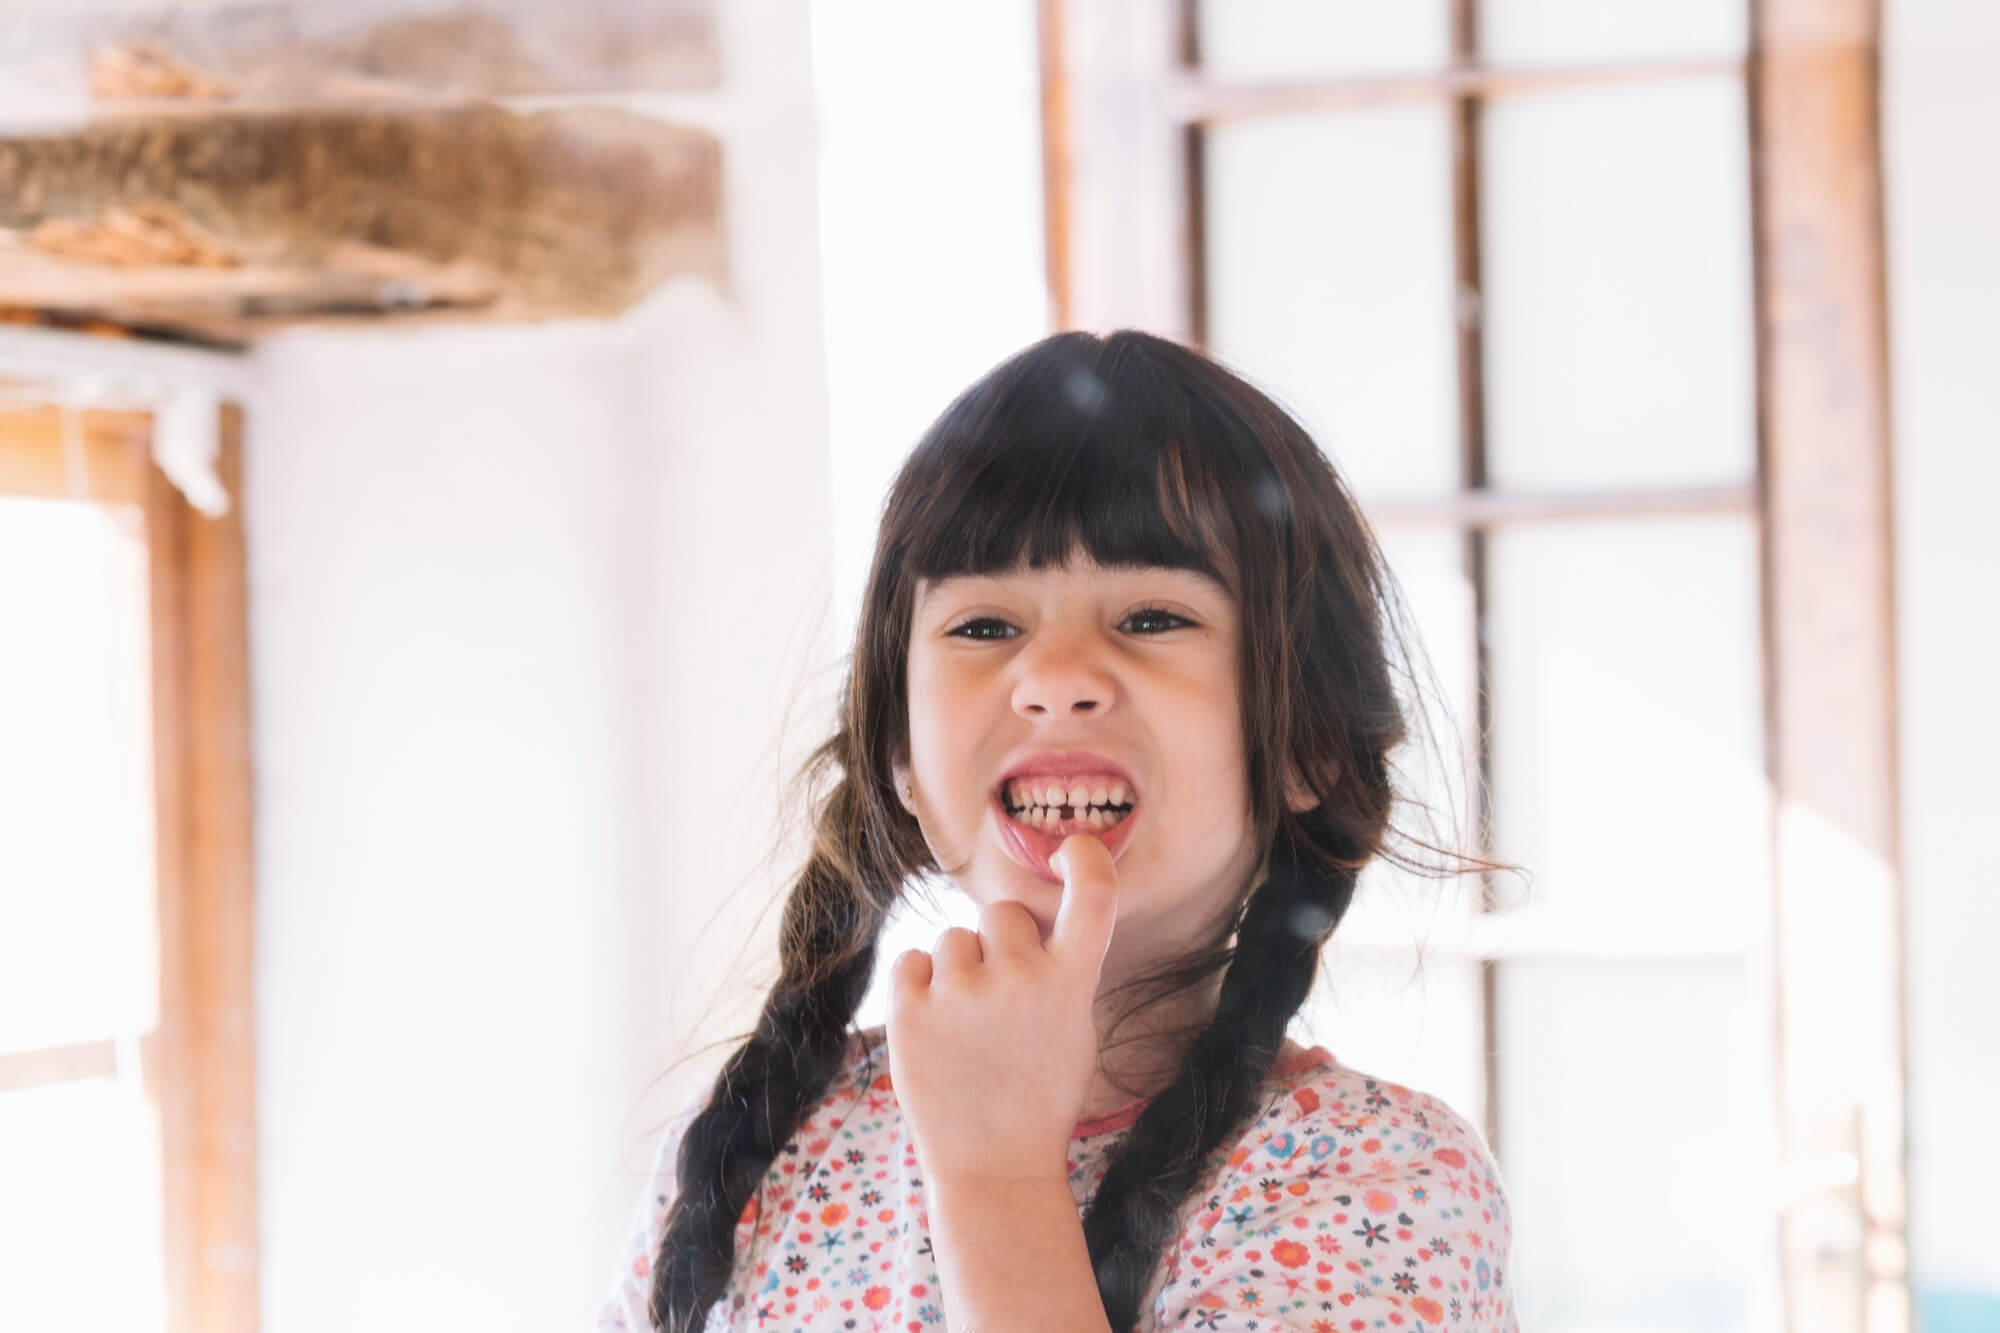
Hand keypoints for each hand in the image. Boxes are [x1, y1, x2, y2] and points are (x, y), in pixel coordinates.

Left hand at [884, 834, 1119, 1186]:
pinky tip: (934, 1027)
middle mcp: (1020, 977)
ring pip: (953, 938)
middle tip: (1000, 1002)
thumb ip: (1056, 971)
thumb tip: (1021, 922)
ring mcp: (962, 992)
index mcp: (1071, 982)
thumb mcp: (1073, 1030)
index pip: (1094, 895)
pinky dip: (918, 986)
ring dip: (957, 970)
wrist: (995, 1169)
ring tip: (966, 1028)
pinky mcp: (911, 1009)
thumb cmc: (1038, 1099)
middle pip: (1002, 914)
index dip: (1084, 859)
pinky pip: (911, 960)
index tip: (1070, 849)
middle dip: (1000, 945)